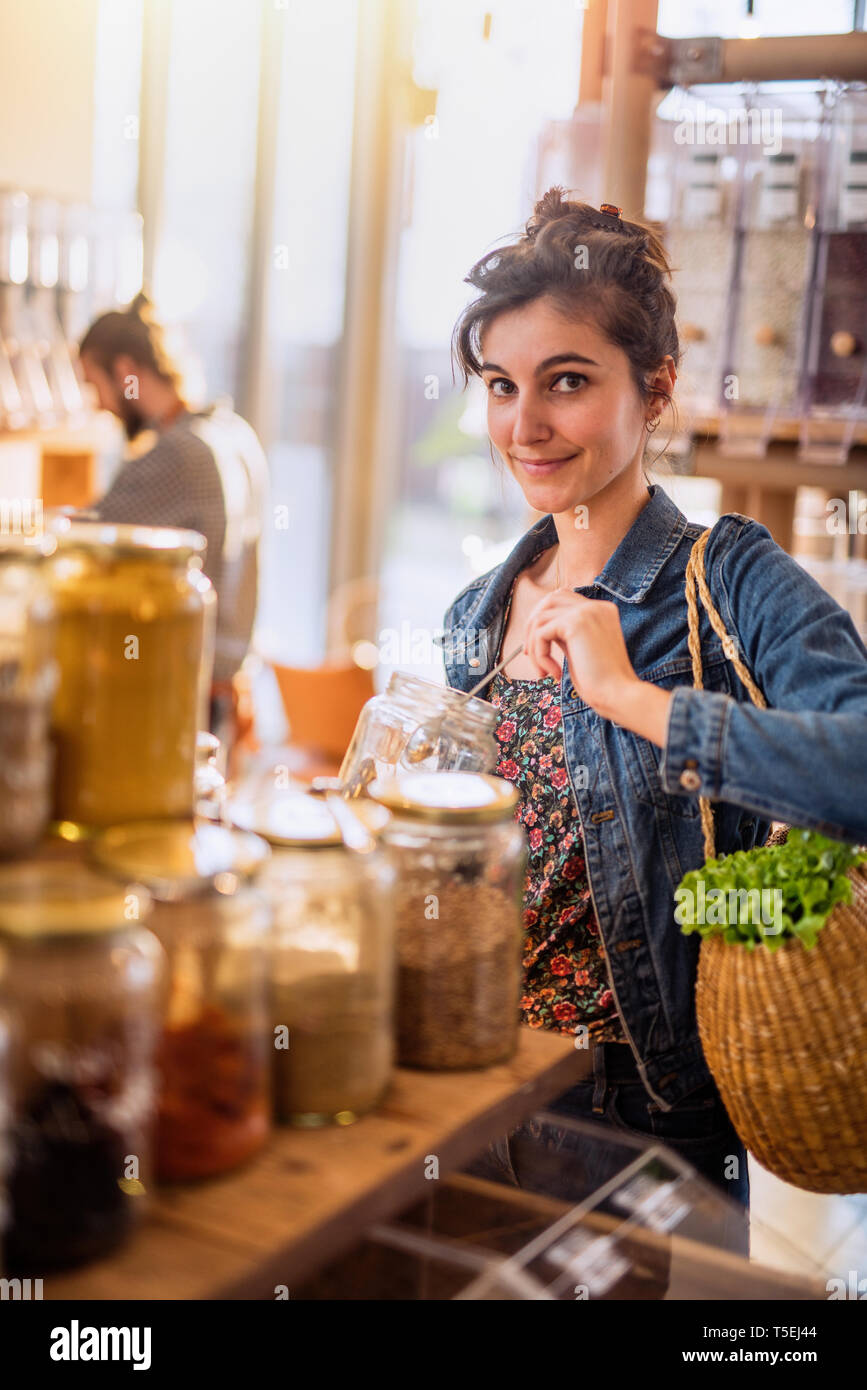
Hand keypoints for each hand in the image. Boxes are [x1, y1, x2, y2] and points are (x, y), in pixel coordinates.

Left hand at [522, 589, 672, 745]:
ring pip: (541, 617)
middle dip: (532, 625)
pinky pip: (541, 633)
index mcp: (602, 610)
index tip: (535, 648)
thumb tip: (542, 629)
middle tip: (528, 653)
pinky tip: (554, 673)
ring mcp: (587, 611)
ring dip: (534, 646)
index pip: (564, 601)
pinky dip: (540, 655)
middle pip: (550, 600)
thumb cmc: (601, 682)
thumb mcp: (581, 651)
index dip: (544, 620)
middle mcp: (597, 606)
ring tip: (543, 671)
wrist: (619, 694)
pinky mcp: (576, 622)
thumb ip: (566, 635)